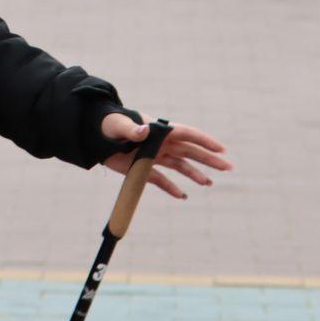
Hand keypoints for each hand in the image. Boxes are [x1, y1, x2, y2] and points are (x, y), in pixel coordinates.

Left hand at [100, 114, 231, 198]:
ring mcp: (153, 156)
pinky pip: (161, 180)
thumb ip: (131, 128)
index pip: (187, 134)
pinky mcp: (142, 168)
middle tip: (228, 167)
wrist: (91, 135)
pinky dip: (171, 188)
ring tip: (209, 183)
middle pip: (190, 152)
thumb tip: (145, 130)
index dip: (205, 141)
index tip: (222, 149)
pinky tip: (182, 195)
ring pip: (180, 166)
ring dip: (195, 174)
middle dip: (209, 159)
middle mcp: (160, 143)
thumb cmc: (106, 124)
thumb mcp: (117, 125)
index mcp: (158, 130)